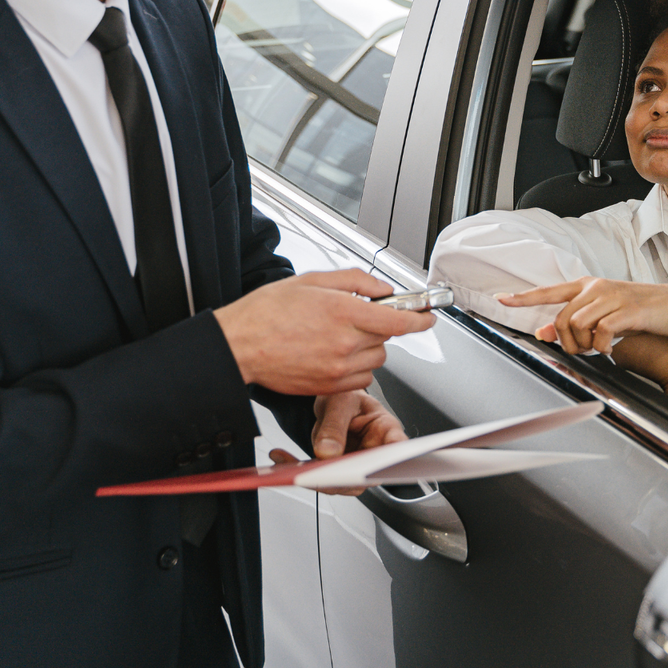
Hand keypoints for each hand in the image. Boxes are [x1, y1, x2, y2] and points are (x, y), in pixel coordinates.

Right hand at [216, 270, 434, 394]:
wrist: (239, 345)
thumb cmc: (268, 312)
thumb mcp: (312, 280)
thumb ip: (355, 281)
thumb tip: (383, 289)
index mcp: (343, 312)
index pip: (399, 320)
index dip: (420, 319)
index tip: (428, 317)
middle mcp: (344, 343)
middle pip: (387, 340)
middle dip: (379, 327)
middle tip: (355, 318)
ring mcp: (337, 369)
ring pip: (377, 361)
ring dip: (368, 348)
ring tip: (339, 336)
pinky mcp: (328, 387)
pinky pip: (361, 380)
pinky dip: (357, 369)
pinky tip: (334, 355)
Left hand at [267, 391, 407, 496]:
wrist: (331, 399)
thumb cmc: (346, 396)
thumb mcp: (340, 402)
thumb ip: (335, 426)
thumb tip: (327, 453)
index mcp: (385, 430)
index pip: (396, 448)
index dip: (391, 462)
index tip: (376, 467)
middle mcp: (373, 452)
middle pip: (365, 475)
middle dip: (339, 479)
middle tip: (318, 475)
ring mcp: (354, 464)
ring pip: (340, 483)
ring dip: (313, 478)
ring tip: (289, 465)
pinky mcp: (335, 470)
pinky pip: (319, 478)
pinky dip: (299, 471)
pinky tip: (282, 459)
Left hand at [499, 277, 667, 354]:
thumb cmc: (636, 310)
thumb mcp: (602, 314)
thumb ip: (573, 321)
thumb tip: (542, 332)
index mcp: (586, 286)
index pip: (548, 291)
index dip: (524, 297)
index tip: (502, 300)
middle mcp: (595, 288)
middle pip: (561, 318)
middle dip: (566, 341)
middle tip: (583, 350)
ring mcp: (611, 297)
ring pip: (577, 325)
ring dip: (584, 345)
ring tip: (598, 348)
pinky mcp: (627, 310)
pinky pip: (601, 332)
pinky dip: (601, 346)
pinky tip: (610, 348)